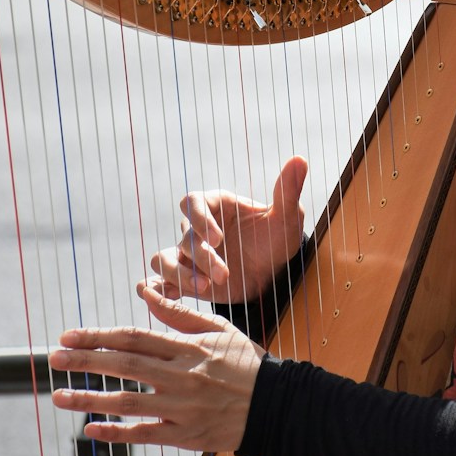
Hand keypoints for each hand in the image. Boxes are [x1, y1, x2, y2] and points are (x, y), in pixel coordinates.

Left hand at [49, 278, 263, 452]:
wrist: (279, 405)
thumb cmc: (246, 364)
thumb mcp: (218, 330)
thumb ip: (178, 314)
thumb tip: (145, 291)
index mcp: (186, 347)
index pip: (132, 337)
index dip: (97, 336)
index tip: (68, 336)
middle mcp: (180, 376)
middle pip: (123, 365)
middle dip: (84, 361)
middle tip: (53, 359)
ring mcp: (182, 407)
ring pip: (127, 402)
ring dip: (89, 398)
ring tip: (59, 396)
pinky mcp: (186, 434)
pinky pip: (145, 434)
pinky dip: (116, 433)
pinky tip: (90, 430)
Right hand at [150, 155, 306, 303]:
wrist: (272, 275)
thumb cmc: (276, 240)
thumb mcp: (287, 218)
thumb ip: (288, 191)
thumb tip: (300, 159)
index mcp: (216, 205)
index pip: (193, 202)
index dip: (199, 219)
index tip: (217, 239)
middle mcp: (197, 228)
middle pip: (185, 236)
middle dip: (202, 257)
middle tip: (224, 274)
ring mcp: (188, 254)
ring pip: (165, 259)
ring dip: (179, 274)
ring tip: (204, 288)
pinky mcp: (185, 278)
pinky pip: (159, 280)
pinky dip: (155, 288)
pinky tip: (161, 296)